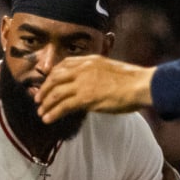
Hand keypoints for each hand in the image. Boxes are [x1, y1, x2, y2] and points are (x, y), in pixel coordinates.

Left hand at [35, 55, 155, 122]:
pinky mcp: (85, 98)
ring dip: (46, 104)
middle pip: (55, 78)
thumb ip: (99, 74)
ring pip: (56, 93)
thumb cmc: (133, 80)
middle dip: (44, 90)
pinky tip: (48, 119)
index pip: (64, 65)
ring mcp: (83, 83)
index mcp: (90, 61)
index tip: (48, 83)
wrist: (141, 85)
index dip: (52, 75)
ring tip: (41, 112)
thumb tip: (93, 85)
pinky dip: (53, 113)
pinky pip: (63, 106)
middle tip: (38, 99)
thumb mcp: (112, 70)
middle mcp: (83, 69)